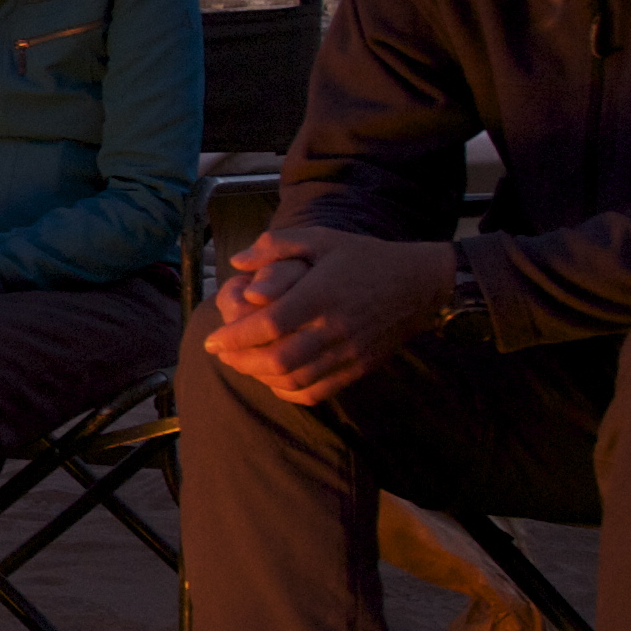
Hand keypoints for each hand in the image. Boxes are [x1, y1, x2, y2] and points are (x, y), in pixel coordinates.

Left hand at [200, 227, 453, 406]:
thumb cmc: (363, 258)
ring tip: (243, 366)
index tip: (212, 339)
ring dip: (261, 378)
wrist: (418, 285)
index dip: (235, 336)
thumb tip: (237, 262)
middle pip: (278, 359)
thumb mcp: (322, 239)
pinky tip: (274, 381)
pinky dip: (289, 392)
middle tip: (223, 355)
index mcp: (321, 293)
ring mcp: (348, 352)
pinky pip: (317, 391)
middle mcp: (334, 327)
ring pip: (295, 379)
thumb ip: (277, 245)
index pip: (269, 324)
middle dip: (242, 362)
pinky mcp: (358, 368)